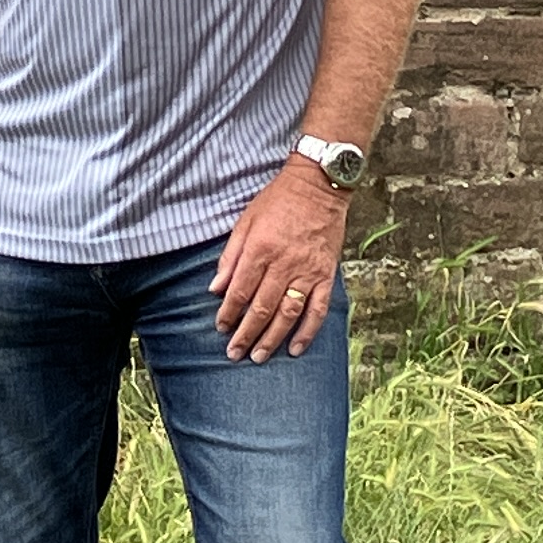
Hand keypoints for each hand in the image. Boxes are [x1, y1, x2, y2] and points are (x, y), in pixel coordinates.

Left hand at [212, 166, 349, 360]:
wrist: (318, 186)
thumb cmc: (278, 201)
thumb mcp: (246, 221)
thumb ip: (230, 256)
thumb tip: (216, 288)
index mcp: (260, 249)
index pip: (240, 290)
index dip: (229, 313)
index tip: (221, 328)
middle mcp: (284, 264)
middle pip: (262, 308)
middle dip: (246, 334)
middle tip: (234, 353)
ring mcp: (308, 272)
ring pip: (288, 314)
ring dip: (272, 339)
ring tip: (258, 356)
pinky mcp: (326, 275)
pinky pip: (318, 310)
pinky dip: (307, 332)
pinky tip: (295, 348)